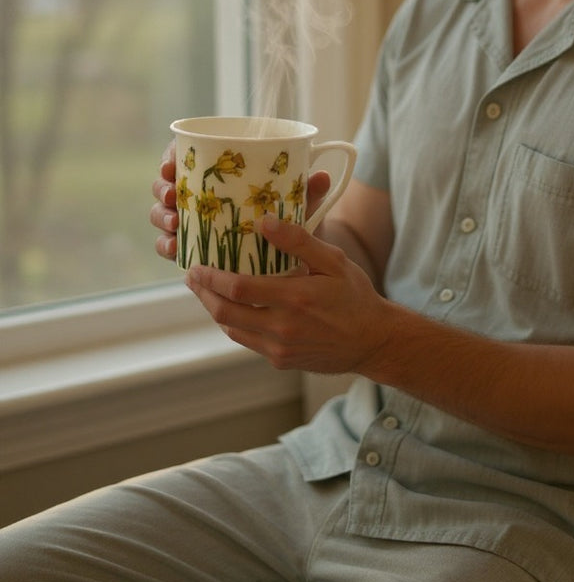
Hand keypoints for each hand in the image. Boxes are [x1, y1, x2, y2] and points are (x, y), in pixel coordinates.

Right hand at [149, 141, 332, 262]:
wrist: (293, 255)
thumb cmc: (290, 218)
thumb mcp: (299, 204)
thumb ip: (307, 191)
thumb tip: (321, 176)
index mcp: (219, 172)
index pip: (184, 156)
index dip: (171, 157)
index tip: (170, 164)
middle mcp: (200, 194)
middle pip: (167, 184)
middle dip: (163, 189)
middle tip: (174, 196)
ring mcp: (192, 221)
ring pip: (163, 214)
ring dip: (162, 217)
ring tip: (176, 223)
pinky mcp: (192, 246)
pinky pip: (170, 244)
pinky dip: (167, 245)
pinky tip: (174, 249)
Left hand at [183, 214, 393, 373]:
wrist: (372, 341)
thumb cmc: (355, 296)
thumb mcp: (334, 262)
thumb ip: (299, 241)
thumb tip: (265, 222)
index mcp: (295, 299)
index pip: (239, 289)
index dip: (211, 277)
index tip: (196, 264)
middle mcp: (282, 328)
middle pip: (225, 313)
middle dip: (203, 293)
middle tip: (192, 276)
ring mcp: (279, 348)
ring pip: (232, 329)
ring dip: (214, 308)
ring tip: (205, 290)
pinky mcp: (280, 360)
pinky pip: (247, 340)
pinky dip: (233, 323)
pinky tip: (232, 307)